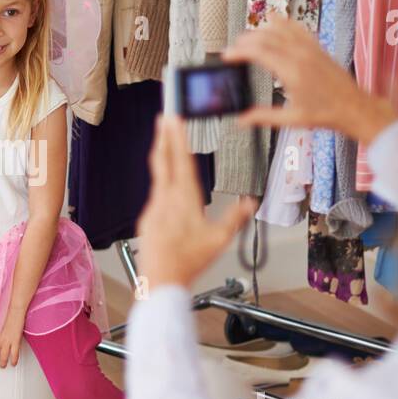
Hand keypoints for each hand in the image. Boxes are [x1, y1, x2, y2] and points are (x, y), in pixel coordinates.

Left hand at [0, 309, 23, 367]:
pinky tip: (13, 363)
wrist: (15, 311)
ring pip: (3, 356)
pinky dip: (14, 360)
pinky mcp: (16, 341)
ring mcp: (8, 341)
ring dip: (2, 363)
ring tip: (2, 366)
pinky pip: (15, 354)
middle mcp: (0, 340)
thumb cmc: (7, 315)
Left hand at [136, 116, 256, 290]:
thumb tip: (250, 202)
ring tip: (163, 140)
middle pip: (163, 161)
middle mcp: (165, 199)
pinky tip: (164, 180)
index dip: (177, 138)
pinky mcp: (147, 218)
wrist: (160, 281)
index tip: (174, 119)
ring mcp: (153, 208)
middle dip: (164, 137)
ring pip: (157, 175)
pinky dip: (160, 178)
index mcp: (184, 199)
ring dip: (161, 155)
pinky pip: (155, 192)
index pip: (181, 161)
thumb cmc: (189, 262)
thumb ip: (234, 218)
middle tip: (163, 117)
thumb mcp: (219, 240)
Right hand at [222, 14, 397, 143]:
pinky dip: (283, 23)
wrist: (353, 107)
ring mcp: (310, 49)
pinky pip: (297, 28)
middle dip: (246, 40)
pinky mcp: (317, 48)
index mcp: (292, 72)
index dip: (239, 51)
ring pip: (280, 28)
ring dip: (262, 29)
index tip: (227, 55)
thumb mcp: (292, 119)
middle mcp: (300, 55)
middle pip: (266, 37)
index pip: (258, 52)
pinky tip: (275, 23)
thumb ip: (264, 117)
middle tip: (234, 48)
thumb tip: (242, 119)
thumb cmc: (326, 114)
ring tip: (249, 37)